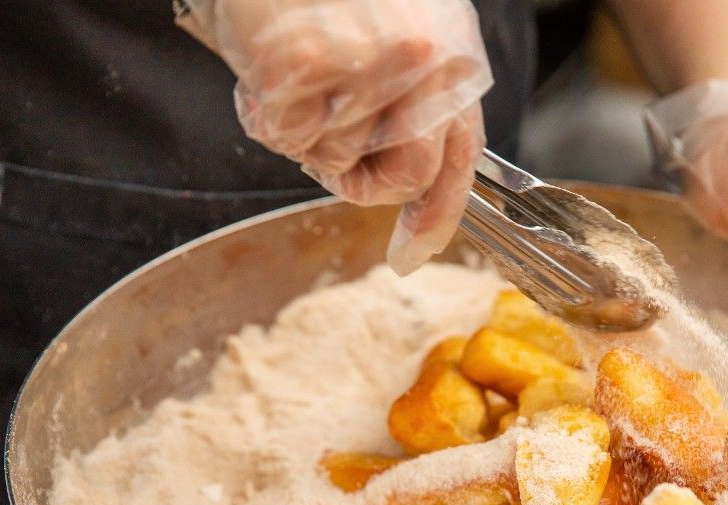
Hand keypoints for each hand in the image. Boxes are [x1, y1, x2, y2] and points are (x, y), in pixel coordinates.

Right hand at [177, 0, 491, 272]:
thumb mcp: (405, 29)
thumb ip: (416, 98)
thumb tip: (412, 180)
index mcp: (453, 55)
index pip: (459, 159)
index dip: (435, 216)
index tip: (413, 252)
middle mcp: (425, 64)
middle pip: (404, 177)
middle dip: (360, 177)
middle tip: (324, 137)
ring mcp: (369, 67)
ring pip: (337, 158)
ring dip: (306, 131)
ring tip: (295, 69)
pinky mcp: (308, 68)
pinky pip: (290, 138)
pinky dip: (269, 114)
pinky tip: (268, 66)